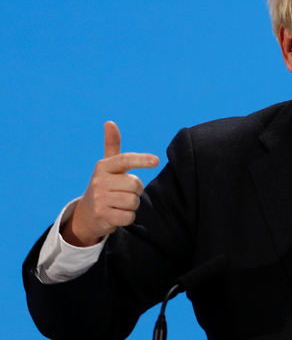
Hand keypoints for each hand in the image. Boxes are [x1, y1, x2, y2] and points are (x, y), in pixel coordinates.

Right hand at [62, 121, 158, 246]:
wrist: (86, 214)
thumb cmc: (104, 186)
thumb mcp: (107, 166)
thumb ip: (111, 146)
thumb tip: (110, 122)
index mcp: (103, 166)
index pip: (125, 160)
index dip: (141, 159)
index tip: (156, 160)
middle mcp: (99, 181)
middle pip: (135, 184)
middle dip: (136, 191)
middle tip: (124, 192)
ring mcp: (99, 199)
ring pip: (133, 201)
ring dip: (132, 205)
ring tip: (120, 204)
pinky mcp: (102, 216)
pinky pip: (129, 216)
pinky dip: (128, 217)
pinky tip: (117, 214)